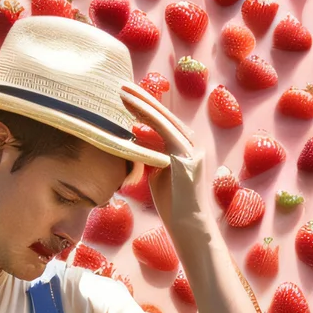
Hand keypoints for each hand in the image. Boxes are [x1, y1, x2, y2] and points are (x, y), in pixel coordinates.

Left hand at [119, 85, 207, 235]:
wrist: (189, 228)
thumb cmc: (172, 207)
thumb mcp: (158, 175)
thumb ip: (150, 156)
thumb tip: (134, 140)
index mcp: (185, 148)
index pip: (163, 122)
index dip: (145, 107)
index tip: (126, 96)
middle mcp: (191, 144)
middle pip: (164, 115)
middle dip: (142, 98)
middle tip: (121, 84)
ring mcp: (191, 149)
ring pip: (163, 119)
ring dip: (142, 103)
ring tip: (122, 91)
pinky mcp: (187, 157)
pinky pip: (164, 131)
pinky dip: (147, 117)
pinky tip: (131, 109)